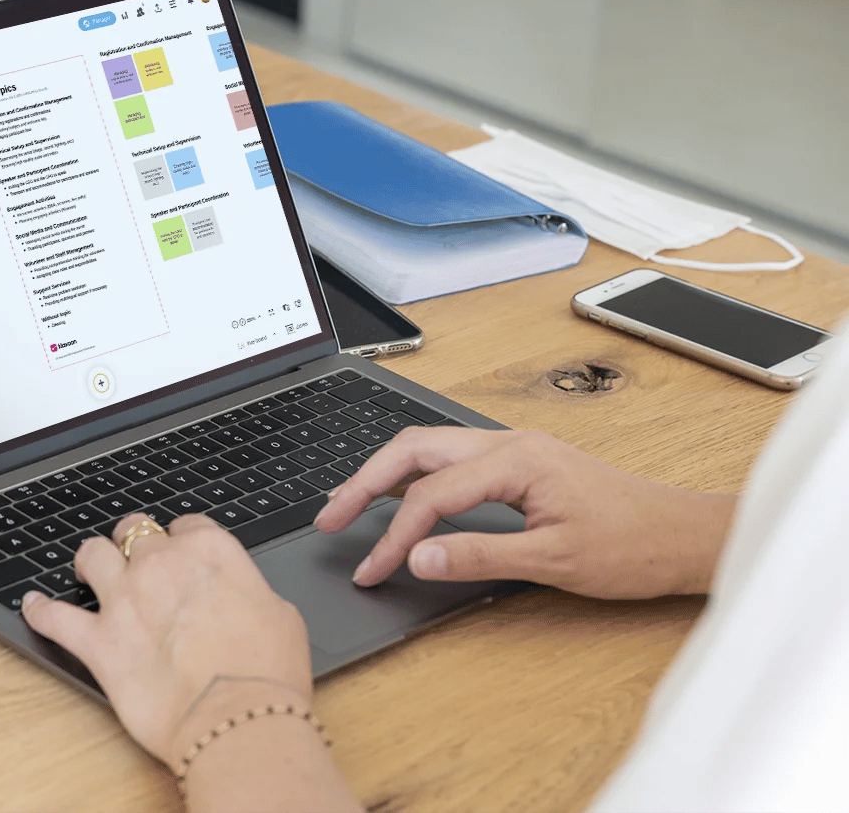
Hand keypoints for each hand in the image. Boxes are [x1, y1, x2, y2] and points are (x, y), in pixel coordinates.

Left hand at [20, 513, 313, 768]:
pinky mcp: (99, 642)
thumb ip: (250, 592)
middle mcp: (162, 565)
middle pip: (135, 531)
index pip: (188, 525)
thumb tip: (243, 599)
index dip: (183, 538)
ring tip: (88, 568)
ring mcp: (125, 600)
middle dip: (134, 540)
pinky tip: (34, 606)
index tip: (182, 550)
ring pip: (92, 555)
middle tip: (135, 556)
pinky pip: (56, 617)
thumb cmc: (267, 672)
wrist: (237, 718)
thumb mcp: (281, 615)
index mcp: (210, 552)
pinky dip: (41, 610)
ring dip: (90, 559)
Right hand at [313, 427, 735, 598]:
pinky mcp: (519, 462)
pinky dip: (413, 476)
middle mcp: (508, 443)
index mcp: (515, 460)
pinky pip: (450, 459)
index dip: (394, 535)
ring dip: (384, 474)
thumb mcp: (553, 562)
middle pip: (413, 448)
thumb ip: (479, 556)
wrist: (682, 535)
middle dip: (364, 481)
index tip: (372, 570)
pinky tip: (399, 497)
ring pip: (428, 448)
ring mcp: (513, 448)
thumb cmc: (631, 546)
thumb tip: (417, 557)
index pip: (430, 495)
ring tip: (349, 504)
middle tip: (330, 517)